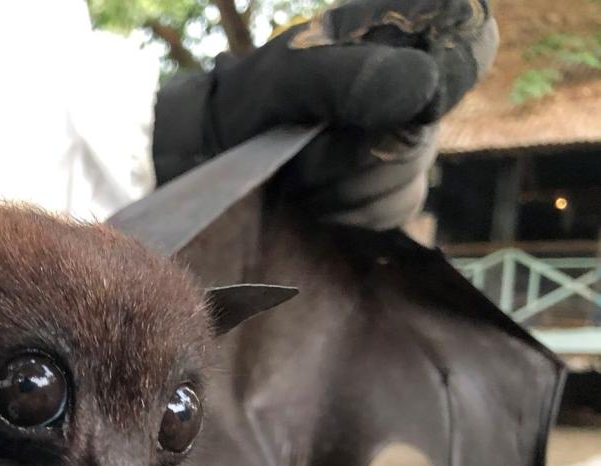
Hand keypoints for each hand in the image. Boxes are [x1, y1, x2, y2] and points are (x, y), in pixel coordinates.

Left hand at [153, 0, 497, 228]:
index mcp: (396, 38)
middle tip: (300, 149)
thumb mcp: (287, 79)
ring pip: (405, 180)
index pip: (469, 39)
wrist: (208, 160)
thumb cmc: (244, 104)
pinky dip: (346, 215)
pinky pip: (392, 212)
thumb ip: (352, 78)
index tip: (401, 105)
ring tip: (296, 176)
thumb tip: (425, 92)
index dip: (449, 73)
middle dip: (352, 156)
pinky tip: (312, 201)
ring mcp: (404, 142)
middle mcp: (411, 87)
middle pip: (423, 134)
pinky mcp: (389, 193)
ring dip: (340, 189)